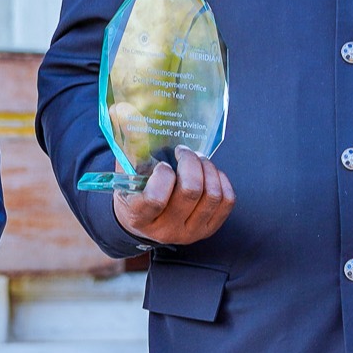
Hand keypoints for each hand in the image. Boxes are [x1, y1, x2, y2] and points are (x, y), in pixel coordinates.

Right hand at [113, 146, 234, 246]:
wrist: (144, 222)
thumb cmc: (134, 193)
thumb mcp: (125, 176)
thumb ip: (131, 152)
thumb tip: (135, 119)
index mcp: (139, 218)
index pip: (155, 199)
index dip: (163, 175)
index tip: (162, 165)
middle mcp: (166, 230)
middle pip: (191, 191)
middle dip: (190, 162)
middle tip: (184, 151)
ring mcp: (190, 232)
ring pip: (212, 195)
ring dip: (207, 168)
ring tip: (198, 159)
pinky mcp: (209, 229)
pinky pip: (227, 201)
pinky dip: (221, 180)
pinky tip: (208, 172)